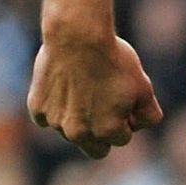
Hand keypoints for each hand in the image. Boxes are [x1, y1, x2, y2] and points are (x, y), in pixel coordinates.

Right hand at [28, 28, 163, 157]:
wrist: (77, 36)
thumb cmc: (114, 61)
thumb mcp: (144, 88)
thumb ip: (148, 116)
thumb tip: (137, 126)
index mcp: (107, 132)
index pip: (122, 138)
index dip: (125, 119)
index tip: (122, 99)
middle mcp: (78, 134)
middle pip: (95, 148)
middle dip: (101, 133)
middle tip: (103, 104)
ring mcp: (54, 122)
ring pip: (69, 131)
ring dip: (77, 118)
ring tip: (83, 87)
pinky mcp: (36, 108)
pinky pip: (46, 117)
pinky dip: (54, 106)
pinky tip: (62, 85)